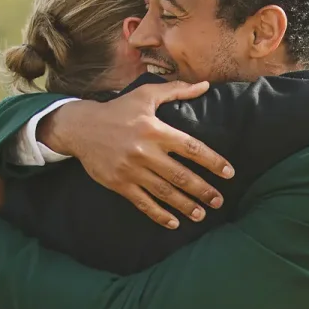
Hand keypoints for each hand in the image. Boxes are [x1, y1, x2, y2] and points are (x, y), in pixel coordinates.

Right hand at [40, 81, 234, 228]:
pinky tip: (174, 223)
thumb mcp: (145, 95)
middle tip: (219, 201)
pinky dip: (159, 214)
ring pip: (164, 192)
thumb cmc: (117, 110)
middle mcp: (145, 152)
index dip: (212, 161)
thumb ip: (176, 90)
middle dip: (203, 190)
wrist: (80, 128)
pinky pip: (143, 203)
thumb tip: (205, 85)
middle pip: (181, 175)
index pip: (191, 148)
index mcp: (155, 130)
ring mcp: (132, 170)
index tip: (229, 173)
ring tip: (202, 214)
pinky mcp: (120, 184)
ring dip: (185, 205)